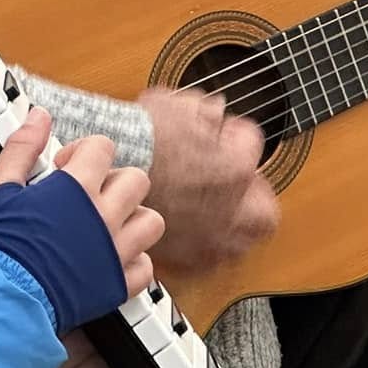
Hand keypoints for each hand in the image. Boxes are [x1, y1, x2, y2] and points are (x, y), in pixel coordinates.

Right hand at [0, 111, 163, 302]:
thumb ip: (22, 147)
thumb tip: (38, 117)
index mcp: (76, 188)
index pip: (103, 147)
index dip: (83, 151)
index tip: (65, 167)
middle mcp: (103, 216)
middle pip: (136, 180)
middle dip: (114, 181)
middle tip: (89, 194)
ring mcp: (114, 251)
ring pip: (152, 222)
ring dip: (133, 218)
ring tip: (107, 223)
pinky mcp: (116, 284)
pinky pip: (145, 267)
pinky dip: (133, 261)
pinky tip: (109, 259)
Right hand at [137, 86, 279, 271]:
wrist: (103, 176)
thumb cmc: (136, 142)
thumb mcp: (174, 105)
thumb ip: (203, 108)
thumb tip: (213, 112)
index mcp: (234, 169)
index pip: (251, 144)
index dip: (233, 133)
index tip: (222, 131)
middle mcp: (228, 210)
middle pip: (264, 211)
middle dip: (254, 194)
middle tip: (237, 180)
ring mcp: (205, 239)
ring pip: (239, 244)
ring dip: (233, 226)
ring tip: (218, 212)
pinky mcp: (180, 258)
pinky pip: (204, 262)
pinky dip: (201, 249)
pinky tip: (190, 234)